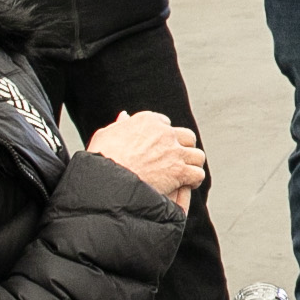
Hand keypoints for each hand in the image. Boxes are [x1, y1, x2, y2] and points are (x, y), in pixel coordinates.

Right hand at [86, 111, 205, 208]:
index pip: (166, 124)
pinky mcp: (179, 171)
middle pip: (187, 137)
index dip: (164, 138)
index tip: (159, 149)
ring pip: (197, 155)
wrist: (108, 180)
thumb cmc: (102, 159)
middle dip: (184, 148)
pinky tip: (187, 184)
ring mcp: (174, 152)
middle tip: (177, 160)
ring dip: (192, 164)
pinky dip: (195, 179)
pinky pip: (198, 173)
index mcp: (147, 120)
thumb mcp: (105, 135)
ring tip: (186, 173)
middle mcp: (164, 133)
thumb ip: (119, 125)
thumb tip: (125, 116)